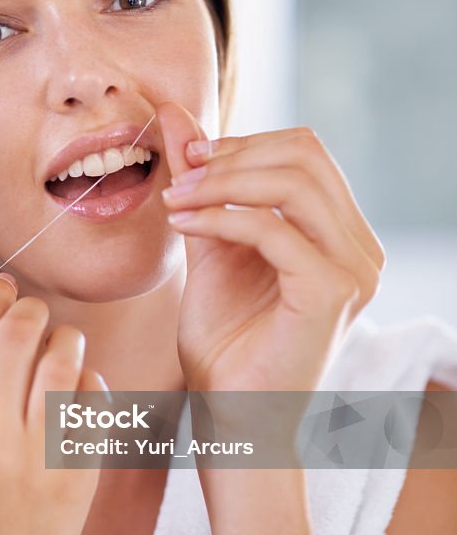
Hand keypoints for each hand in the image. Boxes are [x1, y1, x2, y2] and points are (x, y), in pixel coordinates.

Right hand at [0, 275, 107, 534]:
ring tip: (66, 345)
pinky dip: (93, 385)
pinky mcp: (77, 478)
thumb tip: (0, 333)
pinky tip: (84, 393)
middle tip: (37, 313)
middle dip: (32, 308)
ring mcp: (36, 456)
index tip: (4, 284)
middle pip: (21, 332)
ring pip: (65, 360)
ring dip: (69, 340)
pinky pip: (96, 404)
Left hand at [156, 101, 385, 393]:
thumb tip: (174, 115)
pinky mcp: (331, 291)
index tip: (187, 156)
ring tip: (175, 199)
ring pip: (293, 182)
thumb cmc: (225, 344)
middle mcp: (360, 248)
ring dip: (222, 182)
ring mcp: (354, 269)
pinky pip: (272, 228)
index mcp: (341, 235)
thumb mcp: (210, 246)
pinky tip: (183, 225)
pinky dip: (220, 217)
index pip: (305, 153)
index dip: (243, 143)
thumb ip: (202, 184)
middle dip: (232, 156)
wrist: (233, 419)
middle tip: (179, 174)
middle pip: (305, 155)